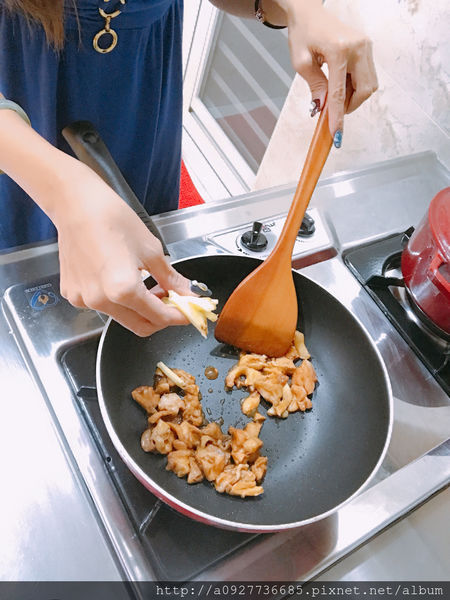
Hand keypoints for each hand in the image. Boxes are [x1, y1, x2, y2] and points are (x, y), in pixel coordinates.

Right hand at [53, 161, 190, 335]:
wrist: (77, 205)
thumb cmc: (111, 219)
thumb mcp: (151, 249)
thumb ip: (170, 278)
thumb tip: (186, 293)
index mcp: (122, 289)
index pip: (159, 317)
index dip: (178, 317)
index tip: (187, 313)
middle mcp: (100, 300)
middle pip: (140, 326)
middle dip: (160, 318)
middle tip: (171, 301)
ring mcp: (84, 299)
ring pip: (121, 318)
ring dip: (139, 309)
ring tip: (148, 287)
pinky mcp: (73, 293)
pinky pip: (102, 307)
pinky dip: (118, 301)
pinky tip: (123, 280)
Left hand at [278, 0, 377, 144]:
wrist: (310, 12)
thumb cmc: (303, 33)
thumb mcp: (301, 62)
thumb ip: (315, 86)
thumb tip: (322, 108)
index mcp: (340, 49)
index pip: (340, 91)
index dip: (338, 115)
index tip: (336, 133)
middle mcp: (358, 47)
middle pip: (365, 90)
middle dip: (350, 106)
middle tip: (334, 110)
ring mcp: (366, 46)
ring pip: (369, 85)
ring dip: (354, 96)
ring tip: (336, 93)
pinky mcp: (367, 47)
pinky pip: (367, 75)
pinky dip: (356, 86)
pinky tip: (342, 83)